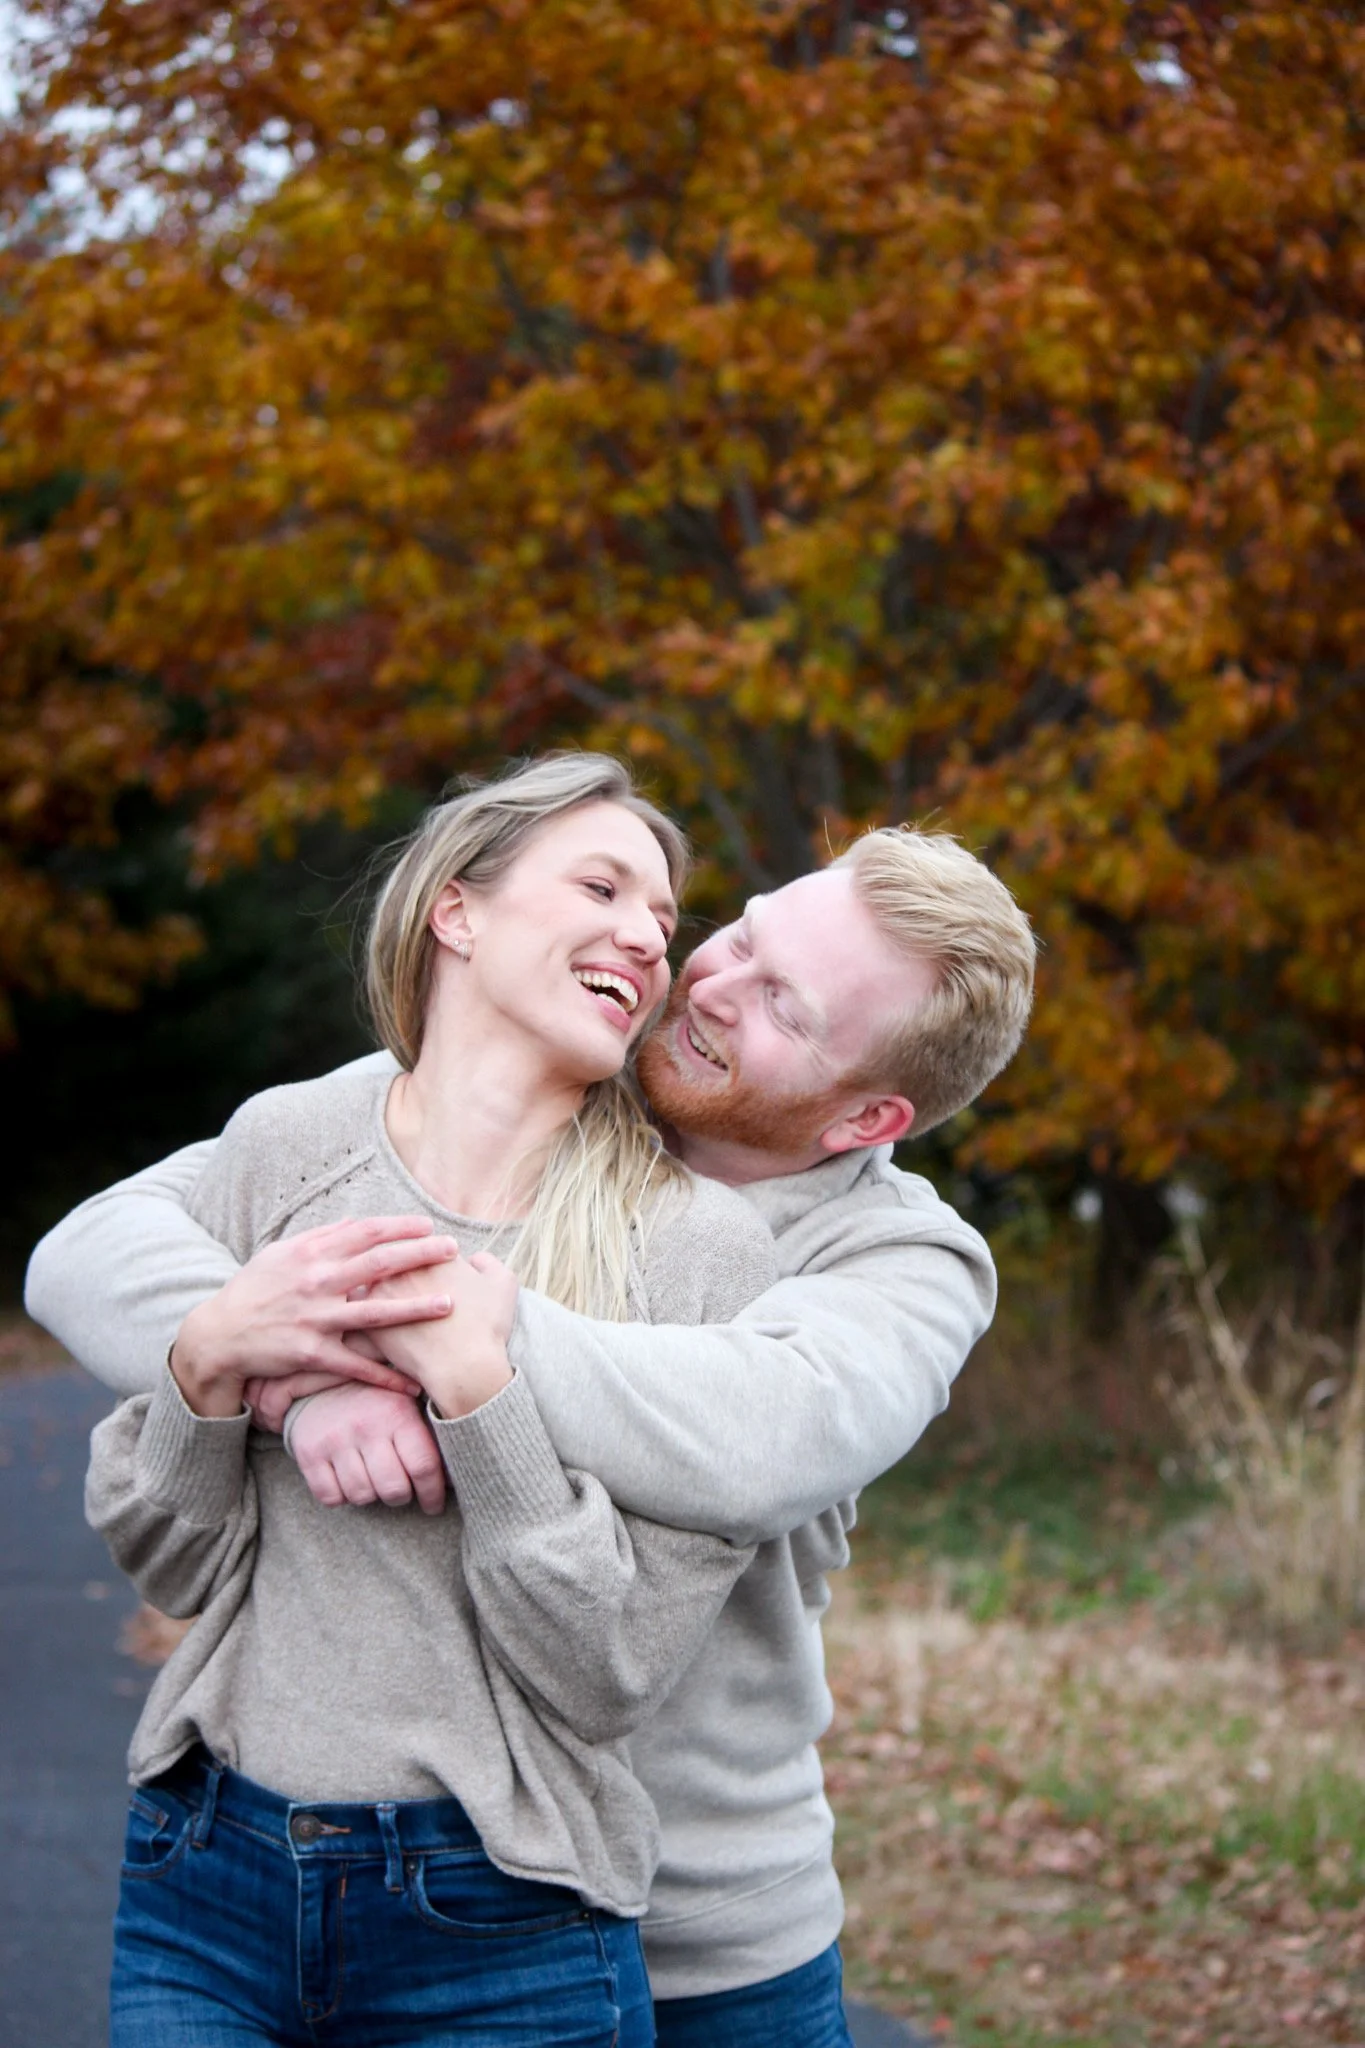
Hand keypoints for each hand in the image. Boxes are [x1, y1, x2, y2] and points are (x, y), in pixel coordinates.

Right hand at [169, 1216, 457, 1417]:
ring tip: (449, 1304)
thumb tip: (356, 1223)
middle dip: (420, 1254)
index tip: (428, 1225)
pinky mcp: (313, 1353)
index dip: (400, 1227)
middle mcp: (317, 1282)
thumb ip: (320, 1238)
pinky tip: (413, 1382)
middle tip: (452, 1250)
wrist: (220, 1334)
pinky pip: (356, 1365)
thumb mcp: (281, 1253)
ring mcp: (316, 1318)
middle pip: (378, 1263)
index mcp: (311, 1254)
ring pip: (375, 1312)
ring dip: (415, 1309)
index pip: (365, 1232)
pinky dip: (385, 1376)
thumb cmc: (254, 1289)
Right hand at [289, 1385, 445, 1513]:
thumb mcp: (406, 1406)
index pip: (423, 1467)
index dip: (433, 1494)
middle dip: (400, 1496)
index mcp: (397, 1413)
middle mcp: (366, 1426)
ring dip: (371, 1495)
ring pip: (362, 1497)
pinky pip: (331, 1498)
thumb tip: (457, 1479)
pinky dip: (341, 1496)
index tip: (434, 1505)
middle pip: (394, 1490)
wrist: (323, 1383)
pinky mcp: (309, 1454)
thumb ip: (430, 1437)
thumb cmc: (377, 1402)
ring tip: (372, 1478)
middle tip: (399, 1489)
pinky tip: (347, 1478)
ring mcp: (335, 1440)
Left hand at [368, 1251, 518, 1418]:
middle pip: (387, 1255)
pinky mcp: (366, 1322)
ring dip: (365, 1282)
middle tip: (394, 1274)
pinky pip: (355, 1312)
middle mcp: (402, 1268)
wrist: (464, 1368)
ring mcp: (381, 1294)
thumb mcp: (504, 1284)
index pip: (419, 1242)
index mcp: (431, 1253)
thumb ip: (489, 1262)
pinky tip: (359, 1319)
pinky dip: (356, 1313)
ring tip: (370, 1292)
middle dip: (388, 1260)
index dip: (422, 1249)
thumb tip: (475, 1258)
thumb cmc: (487, 1327)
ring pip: (364, 1280)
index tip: (424, 1261)